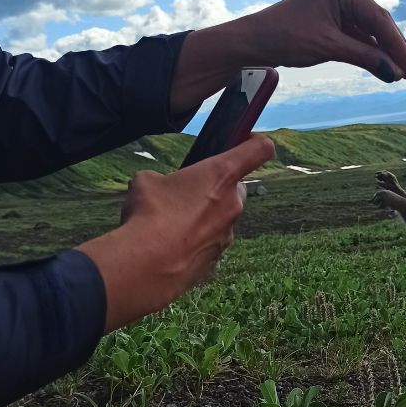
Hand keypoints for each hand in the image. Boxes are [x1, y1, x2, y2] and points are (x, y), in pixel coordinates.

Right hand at [77, 134, 272, 332]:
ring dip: (204, 217)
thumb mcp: (146, 180)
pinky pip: (209, 244)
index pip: (259, 149)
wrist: (146, 266)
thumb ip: (163, 178)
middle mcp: (233, 204)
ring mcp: (227, 235)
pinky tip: (169, 246)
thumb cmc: (149, 214)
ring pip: (222, 219)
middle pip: (236, 188)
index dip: (256, 141)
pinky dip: (194, 242)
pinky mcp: (216, 261)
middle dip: (217, 188)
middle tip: (189, 192)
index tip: (246, 140)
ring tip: (170, 224)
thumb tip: (158, 186)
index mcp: (221, 174)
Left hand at [170, 0, 405, 113]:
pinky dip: (367, 50)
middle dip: (393, 48)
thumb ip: (365, 57)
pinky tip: (380, 65)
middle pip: (378, 22)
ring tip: (399, 72)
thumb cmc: (286, 37)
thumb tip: (394, 72)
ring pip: (369, 30)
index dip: (397, 46)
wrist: (253, 41)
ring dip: (382, 51)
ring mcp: (338, 3)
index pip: (379, 19)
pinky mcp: (332, 17)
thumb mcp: (329, 47)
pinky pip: (357, 34)